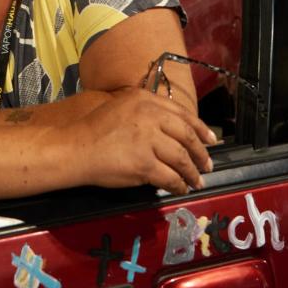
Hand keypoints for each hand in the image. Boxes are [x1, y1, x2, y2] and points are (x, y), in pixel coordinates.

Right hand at [69, 89, 217, 194]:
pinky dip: (178, 184)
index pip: (182, 113)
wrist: (76, 148)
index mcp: (145, 100)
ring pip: (182, 158)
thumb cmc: (95, 129)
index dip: (200, 128)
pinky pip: (170, 177)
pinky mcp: (145, 164)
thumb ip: (146, 110)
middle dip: (201, 153)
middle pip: (186, 135)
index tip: (211, 139)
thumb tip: (171, 126)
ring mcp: (148, 140)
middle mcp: (150, 116)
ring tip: (196, 180)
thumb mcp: (121, 106)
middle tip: (207, 164)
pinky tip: (180, 188)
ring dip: (192, 172)